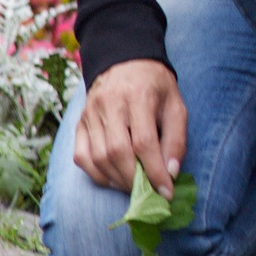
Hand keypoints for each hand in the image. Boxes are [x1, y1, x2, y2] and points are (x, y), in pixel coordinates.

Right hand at [74, 60, 188, 195]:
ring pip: (98, 158)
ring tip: (136, 187)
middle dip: (135, 180)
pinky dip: (98, 174)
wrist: (125, 62)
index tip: (166, 191)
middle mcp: (109, 104)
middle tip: (150, 193)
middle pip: (117, 152)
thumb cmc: (156, 87)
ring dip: (118, 180)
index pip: (144, 142)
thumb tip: (171, 173)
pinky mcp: (79, 122)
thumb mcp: (176, 105)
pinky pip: (82, 157)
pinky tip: (115, 179)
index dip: (155, 171)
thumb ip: (176, 139)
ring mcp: (90, 113)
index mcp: (138, 95)